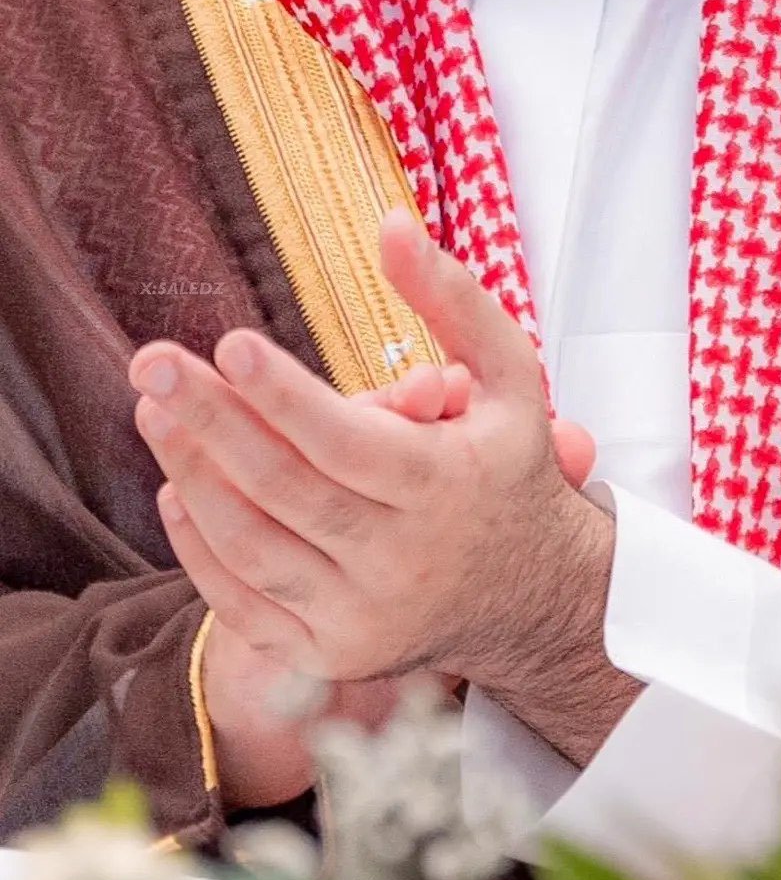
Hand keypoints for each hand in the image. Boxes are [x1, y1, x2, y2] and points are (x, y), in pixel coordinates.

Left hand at [129, 217, 634, 764]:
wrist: (531, 599)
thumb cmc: (508, 467)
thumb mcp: (511, 375)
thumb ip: (453, 297)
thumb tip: (391, 223)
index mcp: (444, 488)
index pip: (348, 442)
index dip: (284, 396)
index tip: (228, 343)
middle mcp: (401, 562)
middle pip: (285, 489)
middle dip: (211, 422)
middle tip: (151, 363)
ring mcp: (360, 618)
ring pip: (254, 547)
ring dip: (193, 475)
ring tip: (151, 409)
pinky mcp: (327, 655)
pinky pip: (245, 604)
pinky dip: (200, 547)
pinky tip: (175, 486)